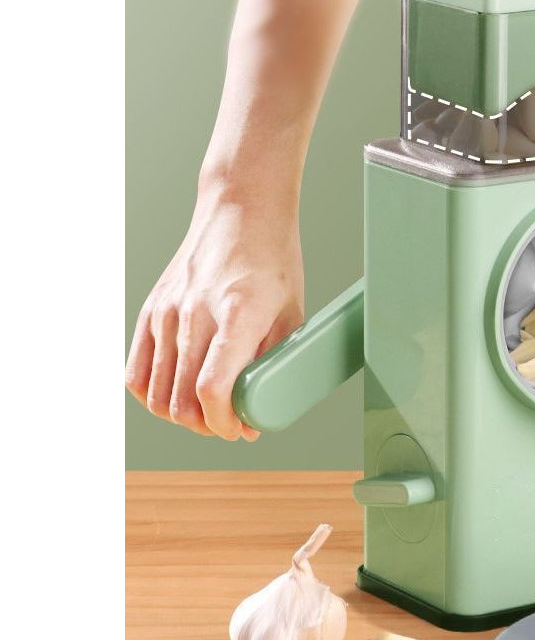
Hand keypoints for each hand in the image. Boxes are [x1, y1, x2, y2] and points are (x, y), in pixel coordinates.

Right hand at [125, 188, 304, 440]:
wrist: (241, 211)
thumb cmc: (273, 260)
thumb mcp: (291, 313)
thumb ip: (273, 362)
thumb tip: (257, 412)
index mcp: (237, 315)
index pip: (212, 390)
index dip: (223, 423)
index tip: (240, 429)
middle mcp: (195, 314)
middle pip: (182, 401)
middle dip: (208, 426)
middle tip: (231, 425)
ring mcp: (167, 312)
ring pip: (157, 394)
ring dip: (182, 416)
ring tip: (207, 412)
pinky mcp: (151, 310)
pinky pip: (137, 372)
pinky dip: (153, 396)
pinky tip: (176, 396)